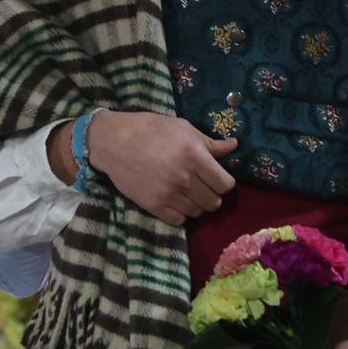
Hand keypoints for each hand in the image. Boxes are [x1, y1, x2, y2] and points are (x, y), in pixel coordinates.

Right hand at [53, 110, 236, 224]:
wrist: (113, 141)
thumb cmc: (150, 129)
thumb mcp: (182, 128)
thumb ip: (209, 142)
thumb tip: (234, 146)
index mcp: (194, 155)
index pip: (225, 184)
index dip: (223, 182)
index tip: (215, 177)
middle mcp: (184, 177)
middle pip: (214, 202)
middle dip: (211, 194)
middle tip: (201, 186)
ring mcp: (169, 193)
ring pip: (198, 212)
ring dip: (196, 204)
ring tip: (186, 192)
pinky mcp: (153, 205)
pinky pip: (179, 220)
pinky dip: (181, 213)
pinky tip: (174, 200)